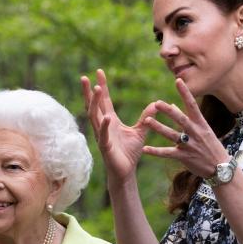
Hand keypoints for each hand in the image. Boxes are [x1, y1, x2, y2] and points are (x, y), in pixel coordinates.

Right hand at [81, 69, 156, 184]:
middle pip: (94, 106)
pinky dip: (104, 126)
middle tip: (86, 77)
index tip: (99, 71)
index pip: (104, 101)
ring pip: (95, 117)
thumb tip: (156, 103)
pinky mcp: (106, 147)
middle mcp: (103, 126)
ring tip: (96, 89)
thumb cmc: (130, 153)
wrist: (126, 172)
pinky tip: (106, 117)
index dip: (102, 86)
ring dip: (95, 103)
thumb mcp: (140, 131)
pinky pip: (104, 135)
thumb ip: (146, 117)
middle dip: (90, 92)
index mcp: (110, 121)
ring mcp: (102, 136)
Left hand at [141, 78, 231, 177]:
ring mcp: (190, 145)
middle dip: (168, 111)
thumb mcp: (203, 130)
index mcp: (201, 124)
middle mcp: (195, 132)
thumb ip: (186, 118)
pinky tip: (145, 149)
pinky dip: (156, 151)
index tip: (178, 80)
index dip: (185, 92)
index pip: (192, 104)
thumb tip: (172, 105)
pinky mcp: (184, 157)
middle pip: (180, 119)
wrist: (220, 167)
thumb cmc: (210, 146)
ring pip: (172, 135)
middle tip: (157, 103)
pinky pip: (167, 153)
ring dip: (159, 128)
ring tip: (147, 120)